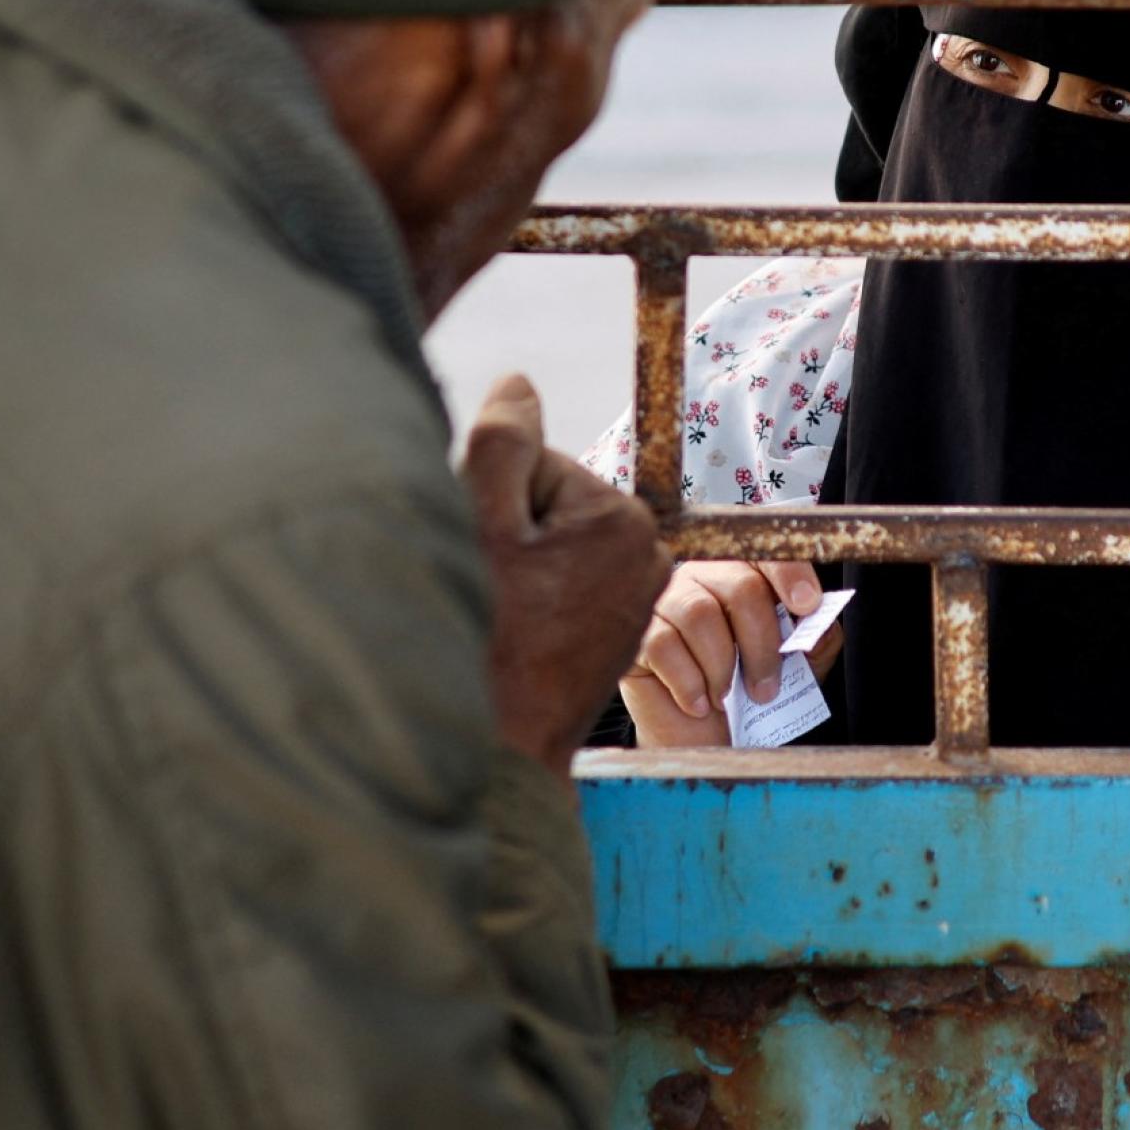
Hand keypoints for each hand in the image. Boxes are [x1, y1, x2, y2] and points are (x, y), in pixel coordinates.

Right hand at [462, 375, 670, 773]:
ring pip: (553, 546)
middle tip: (495, 589)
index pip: (534, 466)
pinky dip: (535, 602)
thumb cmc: (490, 642)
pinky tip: (520, 637)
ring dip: (518, 570)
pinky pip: (564, 585)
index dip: (494, 500)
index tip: (490, 553)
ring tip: (506, 617)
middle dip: (510, 535)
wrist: (504, 746)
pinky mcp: (617, 626)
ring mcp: (634, 593)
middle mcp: (643, 552)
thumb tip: (520, 384)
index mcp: (620, 518)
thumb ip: (502, 443)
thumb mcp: (485, 525)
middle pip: (548, 504)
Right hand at [620, 560, 842, 747]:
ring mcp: (666, 601)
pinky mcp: (637, 632)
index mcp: (744, 574)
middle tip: (766, 689)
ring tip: (727, 697)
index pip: (767, 555)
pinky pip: (663, 644)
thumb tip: (820, 622)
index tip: (808, 606)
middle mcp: (703, 577)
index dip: (790, 574)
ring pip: (699, 614)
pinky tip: (699, 703)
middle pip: (739, 587)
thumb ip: (815, 640)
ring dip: (722, 666)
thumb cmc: (748, 697)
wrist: (703, 743)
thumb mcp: (797, 669)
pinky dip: (689, 682)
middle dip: (761, 645)